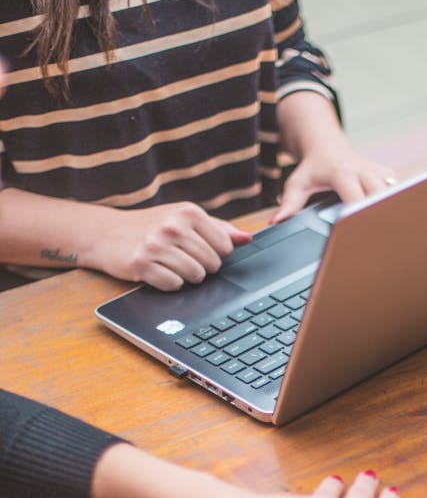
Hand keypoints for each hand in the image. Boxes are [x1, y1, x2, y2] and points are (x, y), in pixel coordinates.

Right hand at [86, 202, 250, 289]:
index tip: (199, 249)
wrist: (107, 233)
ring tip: (170, 264)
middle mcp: (173, 226)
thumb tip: (247, 239)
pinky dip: (168, 283)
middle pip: (212, 265)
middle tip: (181, 258)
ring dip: (186, 276)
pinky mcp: (141, 264)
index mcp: (189, 212)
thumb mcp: (185, 219)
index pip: (225, 247)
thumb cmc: (152, 226)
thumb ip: (219, 228)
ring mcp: (156, 245)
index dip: (215, 254)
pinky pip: (173, 285)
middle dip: (201, 267)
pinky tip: (157, 271)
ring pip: (195, 276)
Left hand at [272, 140, 394, 222]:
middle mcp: (364, 170)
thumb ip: (289, 203)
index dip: (360, 215)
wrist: (328, 148)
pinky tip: (401, 220)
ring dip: (395, 208)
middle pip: (382, 194)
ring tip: (397, 232)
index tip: (361, 232)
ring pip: (395, 191)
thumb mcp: (297, 183)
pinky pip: (399, 189)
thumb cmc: (313, 169)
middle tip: (383, 238)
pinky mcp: (387, 174)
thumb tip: (277, 222)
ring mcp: (378, 171)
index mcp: (343, 172)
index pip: (356, 197)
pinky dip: (399, 202)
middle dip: (384, 213)